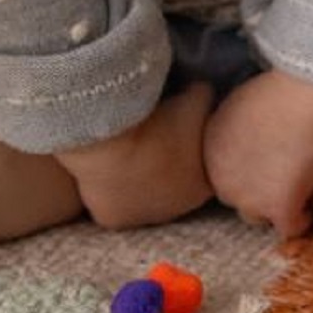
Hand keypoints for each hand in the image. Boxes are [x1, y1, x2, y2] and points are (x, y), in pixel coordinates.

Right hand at [56, 82, 215, 229]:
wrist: (116, 142)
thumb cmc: (160, 121)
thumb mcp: (196, 99)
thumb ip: (206, 101)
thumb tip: (204, 94)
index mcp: (201, 186)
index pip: (203, 169)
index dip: (192, 148)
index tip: (178, 127)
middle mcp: (175, 211)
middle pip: (173, 187)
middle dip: (165, 166)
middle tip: (150, 136)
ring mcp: (143, 218)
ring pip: (142, 197)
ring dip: (137, 178)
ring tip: (125, 147)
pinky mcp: (113, 218)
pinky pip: (111, 200)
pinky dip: (108, 183)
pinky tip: (106, 161)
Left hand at [204, 71, 312, 239]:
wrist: (301, 100)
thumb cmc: (278, 91)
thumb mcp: (239, 104)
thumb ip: (235, 128)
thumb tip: (246, 135)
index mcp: (209, 149)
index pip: (222, 172)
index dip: (244, 169)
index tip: (264, 163)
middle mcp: (221, 178)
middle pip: (235, 196)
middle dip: (254, 190)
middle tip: (280, 179)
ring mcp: (248, 199)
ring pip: (257, 216)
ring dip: (273, 208)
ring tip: (295, 195)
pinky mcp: (278, 210)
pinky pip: (290, 228)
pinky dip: (301, 220)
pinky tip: (311, 207)